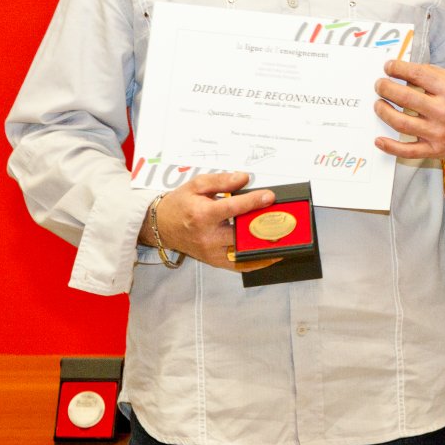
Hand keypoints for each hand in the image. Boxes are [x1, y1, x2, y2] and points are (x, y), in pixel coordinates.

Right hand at [147, 172, 278, 271]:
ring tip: (284, 240)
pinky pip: (238, 266)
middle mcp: (207, 236)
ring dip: (264, 248)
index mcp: (202, 215)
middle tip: (284, 221)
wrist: (160, 226)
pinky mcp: (214, 261)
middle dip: (263, 227)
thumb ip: (222, 180)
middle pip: (241, 233)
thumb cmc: (180, 204)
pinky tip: (272, 255)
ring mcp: (211, 252)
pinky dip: (256, 262)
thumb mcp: (196, 185)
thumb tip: (244, 178)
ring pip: (243, 253)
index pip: (233, 208)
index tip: (270, 196)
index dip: (253, 201)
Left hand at [374, 59, 444, 193]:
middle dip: (385, 88)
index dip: (397, 68)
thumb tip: (404, 70)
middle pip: (404, 97)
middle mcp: (443, 110)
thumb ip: (432, 75)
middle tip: (379, 85)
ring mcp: (438, 132)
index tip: (388, 67)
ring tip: (378, 104)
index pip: (416, 74)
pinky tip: (379, 140)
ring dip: (383, 112)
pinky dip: (390, 146)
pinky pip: (407, 150)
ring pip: (400, 123)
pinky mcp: (434, 150)